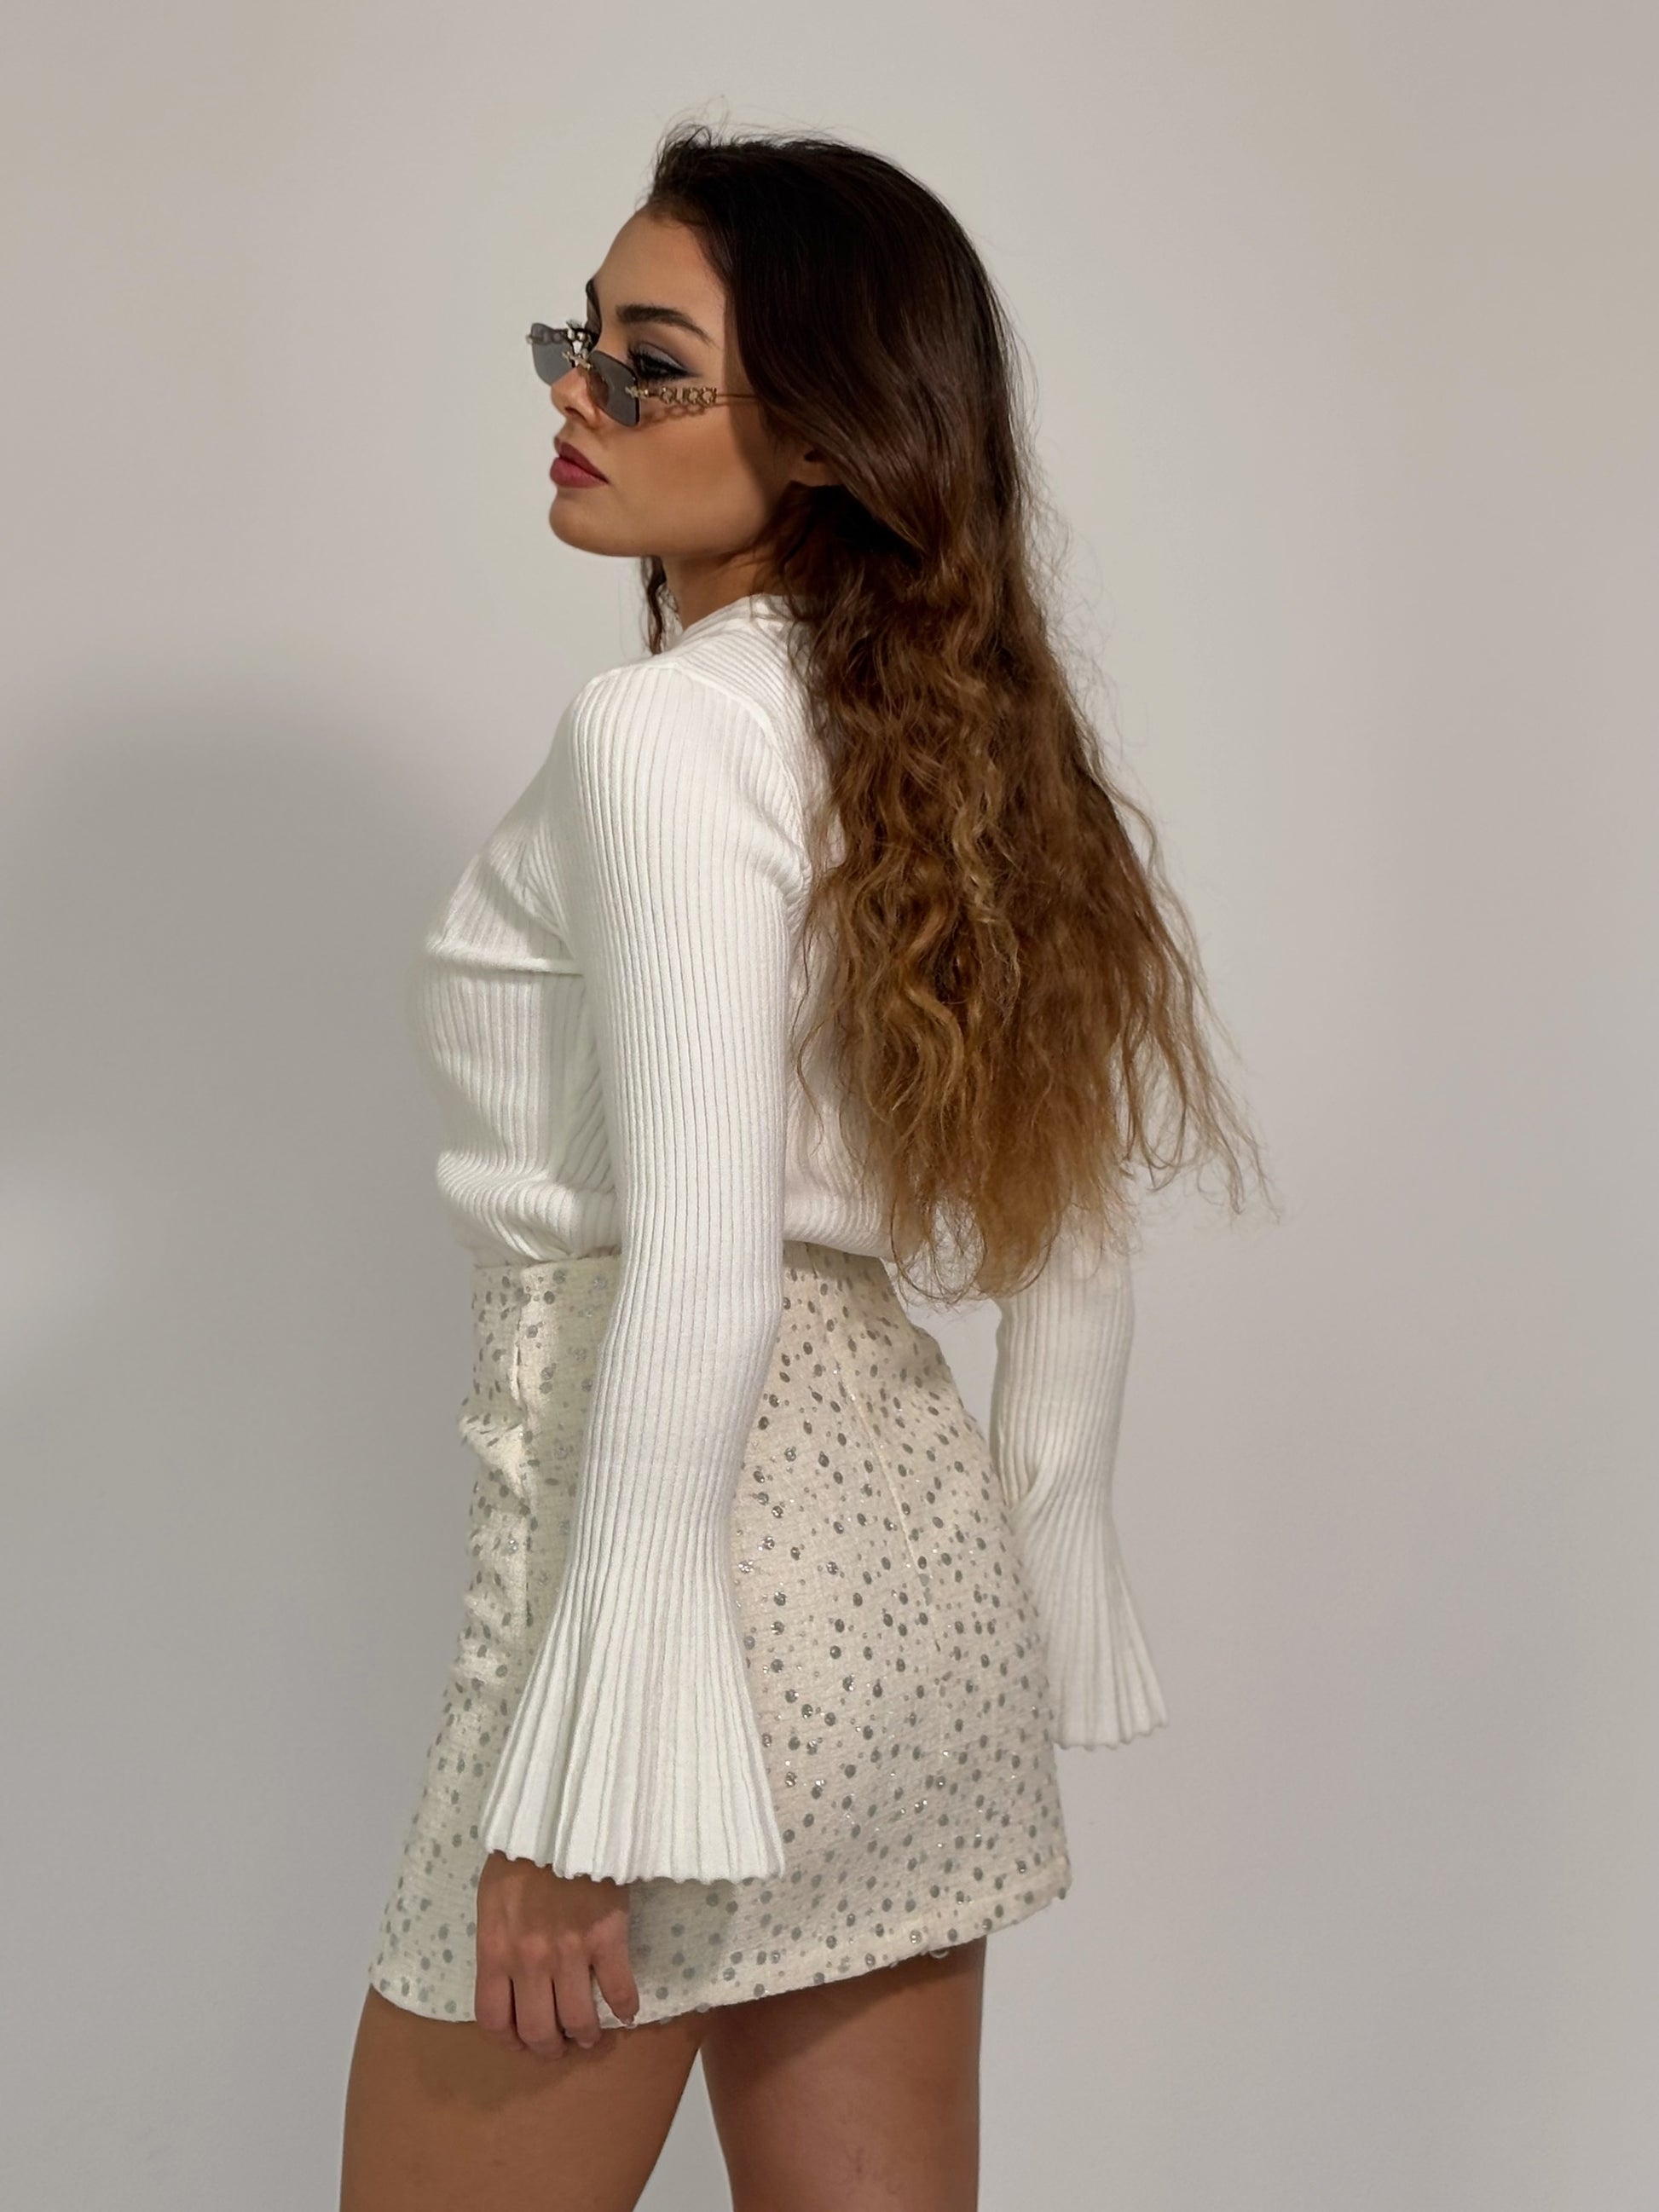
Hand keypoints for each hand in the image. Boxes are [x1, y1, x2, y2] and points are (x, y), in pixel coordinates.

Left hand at [474, 1850, 640, 2056]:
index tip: (523, 2041)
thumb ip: (498, 1939)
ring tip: (593, 2033)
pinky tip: (628, 2010)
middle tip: (562, 2044)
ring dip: (587, 2035)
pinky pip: (619, 1992)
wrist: (562, 1816)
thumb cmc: (523, 1851)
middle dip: (550, 2047)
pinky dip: (626, 2009)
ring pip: (578, 2021)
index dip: (510, 2041)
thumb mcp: (493, 1898)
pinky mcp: (607, 1939)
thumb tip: (506, 1970)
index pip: (494, 2020)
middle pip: (538, 2030)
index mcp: (495, 1950)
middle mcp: (528, 1962)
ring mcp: (569, 1953)